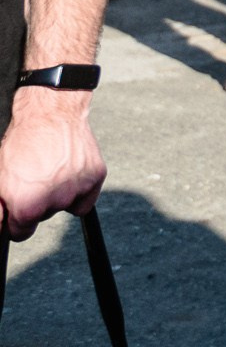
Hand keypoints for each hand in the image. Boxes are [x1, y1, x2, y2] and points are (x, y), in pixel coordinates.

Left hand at [0, 90, 105, 241]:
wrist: (50, 114)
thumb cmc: (22, 143)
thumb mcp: (0, 178)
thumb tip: (2, 226)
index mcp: (27, 206)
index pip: (21, 233)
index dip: (17, 219)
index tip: (18, 207)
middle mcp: (54, 201)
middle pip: (44, 217)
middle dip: (37, 203)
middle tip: (34, 179)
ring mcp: (77, 189)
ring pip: (64, 205)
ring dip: (58, 194)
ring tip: (52, 169)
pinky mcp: (95, 178)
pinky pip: (86, 199)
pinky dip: (79, 191)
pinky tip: (70, 174)